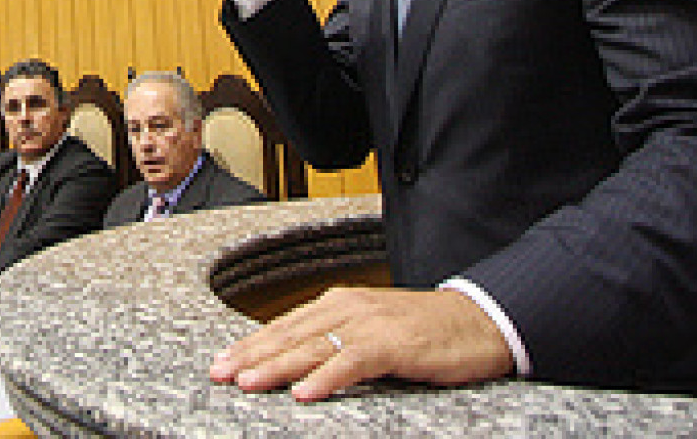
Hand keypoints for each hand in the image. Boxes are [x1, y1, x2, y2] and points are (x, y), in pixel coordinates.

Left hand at [209, 287, 513, 401]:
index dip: (250, 344)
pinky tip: (304, 393)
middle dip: (250, 355)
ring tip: (247, 383)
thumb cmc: (426, 331)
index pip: (284, 325)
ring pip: (311, 347)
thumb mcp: (372, 329)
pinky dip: (325, 378)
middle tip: (218, 373)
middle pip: (288, 335)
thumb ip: (336, 339)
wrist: (478, 322)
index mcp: (339, 303)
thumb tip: (298, 360)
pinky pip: (351, 362)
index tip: (222, 361)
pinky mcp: (392, 345)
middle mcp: (347, 308)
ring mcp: (368, 324)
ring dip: (275, 367)